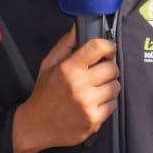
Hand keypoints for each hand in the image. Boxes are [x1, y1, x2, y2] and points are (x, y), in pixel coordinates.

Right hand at [12, 24, 119, 152]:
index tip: (108, 49)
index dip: (108, 46)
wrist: (36, 125)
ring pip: (115, 86)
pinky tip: (94, 102)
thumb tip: (79, 27)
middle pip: (112, 68)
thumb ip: (66, 45)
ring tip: (96, 88)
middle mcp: (79, 86)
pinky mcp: (94, 120)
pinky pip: (113, 104)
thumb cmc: (44, 93)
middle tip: (100, 72)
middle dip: (109, 68)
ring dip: (109, 86)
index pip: (98, 47)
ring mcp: (88, 104)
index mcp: (68, 69)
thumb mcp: (49, 65)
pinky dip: (107, 102)